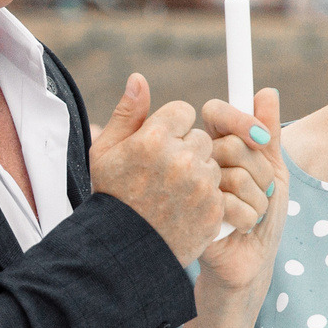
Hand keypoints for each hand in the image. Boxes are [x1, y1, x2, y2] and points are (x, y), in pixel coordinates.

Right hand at [89, 73, 225, 264]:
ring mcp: (200, 184)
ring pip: (213, 164)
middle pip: (201, 138)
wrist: (122, 249)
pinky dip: (208, 199)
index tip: (161, 146)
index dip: (172, 129)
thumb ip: (127, 113)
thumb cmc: (111, 198)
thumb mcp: (106, 152)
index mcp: (153, 138)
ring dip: (199, 175)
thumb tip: (139, 78)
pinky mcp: (214, 208)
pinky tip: (185, 209)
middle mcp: (180, 157)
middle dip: (188, 152)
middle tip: (165, 175)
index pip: (184, 112)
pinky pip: (221, 191)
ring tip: (174, 194)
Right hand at [193, 88, 287, 296]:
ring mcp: (191, 189)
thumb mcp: (271, 171)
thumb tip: (266, 92)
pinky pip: (231, 202)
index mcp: (211, 147)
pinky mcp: (193, 214)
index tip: (263, 139)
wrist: (249, 263)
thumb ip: (267, 134)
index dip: (240, 118)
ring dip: (258, 200)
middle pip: (234, 144)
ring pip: (236, 175)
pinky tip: (241, 228)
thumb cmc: (259, 216)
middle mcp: (196, 163)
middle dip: (260, 173)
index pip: (215, 112)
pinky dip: (249, 217)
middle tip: (261, 192)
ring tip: (249, 214)